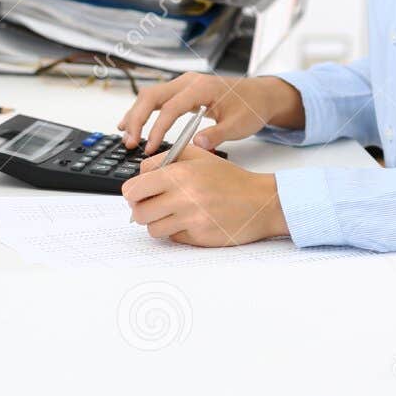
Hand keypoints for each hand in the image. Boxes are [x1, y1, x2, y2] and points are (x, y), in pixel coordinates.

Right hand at [118, 73, 302, 154]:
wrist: (260, 95)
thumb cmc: (251, 107)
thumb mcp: (239, 125)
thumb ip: (217, 135)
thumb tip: (197, 145)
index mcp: (201, 87)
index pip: (170, 108)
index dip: (157, 129)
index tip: (149, 148)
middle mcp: (188, 81)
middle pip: (152, 96)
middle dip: (137, 119)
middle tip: (130, 142)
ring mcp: (184, 84)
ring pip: (150, 95)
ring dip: (136, 114)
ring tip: (125, 135)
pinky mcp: (183, 91)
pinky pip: (157, 98)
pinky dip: (143, 111)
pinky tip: (133, 124)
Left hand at [121, 144, 288, 246]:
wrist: (261, 202)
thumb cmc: (230, 179)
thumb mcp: (199, 157)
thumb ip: (166, 159)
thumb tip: (140, 175)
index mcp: (179, 173)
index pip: (134, 188)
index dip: (133, 192)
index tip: (139, 193)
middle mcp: (183, 197)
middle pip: (139, 212)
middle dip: (143, 209)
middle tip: (154, 205)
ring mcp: (190, 219)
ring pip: (152, 228)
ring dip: (159, 223)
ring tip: (174, 214)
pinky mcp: (198, 237)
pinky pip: (172, 238)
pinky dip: (176, 232)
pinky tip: (191, 222)